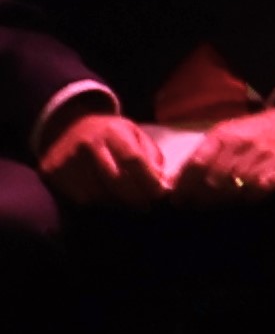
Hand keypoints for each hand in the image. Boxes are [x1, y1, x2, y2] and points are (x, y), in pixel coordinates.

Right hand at [36, 109, 169, 204]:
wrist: (69, 127)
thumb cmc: (109, 134)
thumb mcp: (134, 134)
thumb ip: (151, 156)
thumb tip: (163, 183)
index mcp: (112, 131)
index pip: (133, 159)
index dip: (148, 180)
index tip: (160, 194)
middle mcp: (87, 143)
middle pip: (115, 179)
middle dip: (135, 197)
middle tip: (146, 206)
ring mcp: (67, 158)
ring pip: (98, 193)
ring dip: (117, 202)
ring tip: (126, 202)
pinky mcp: (52, 172)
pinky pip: (79, 197)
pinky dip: (96, 202)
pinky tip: (105, 198)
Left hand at [170, 104, 274, 201]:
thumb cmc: (253, 131)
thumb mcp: (225, 133)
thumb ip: (202, 154)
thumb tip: (174, 181)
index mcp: (225, 135)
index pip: (198, 164)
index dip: (183, 184)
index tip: (176, 198)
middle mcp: (243, 147)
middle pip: (213, 180)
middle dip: (197, 197)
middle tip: (189, 206)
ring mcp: (262, 161)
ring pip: (232, 190)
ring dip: (217, 202)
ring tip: (208, 206)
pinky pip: (255, 194)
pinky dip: (242, 201)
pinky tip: (235, 201)